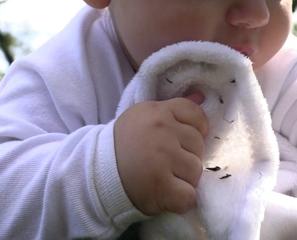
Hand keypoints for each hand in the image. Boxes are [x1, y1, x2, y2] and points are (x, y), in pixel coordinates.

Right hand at [114, 93, 208, 215]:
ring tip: (165, 178)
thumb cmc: (124, 144)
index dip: (197, 129)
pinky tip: (167, 195)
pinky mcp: (160, 186)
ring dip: (185, 179)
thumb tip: (201, 97)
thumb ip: (173, 109)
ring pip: (196, 170)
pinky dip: (181, 199)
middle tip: (167, 163)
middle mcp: (162, 132)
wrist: (96, 171)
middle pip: (198, 145)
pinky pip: (189, 196)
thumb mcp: (143, 116)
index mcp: (158, 112)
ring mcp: (162, 159)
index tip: (184, 141)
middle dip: (187, 156)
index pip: (195, 115)